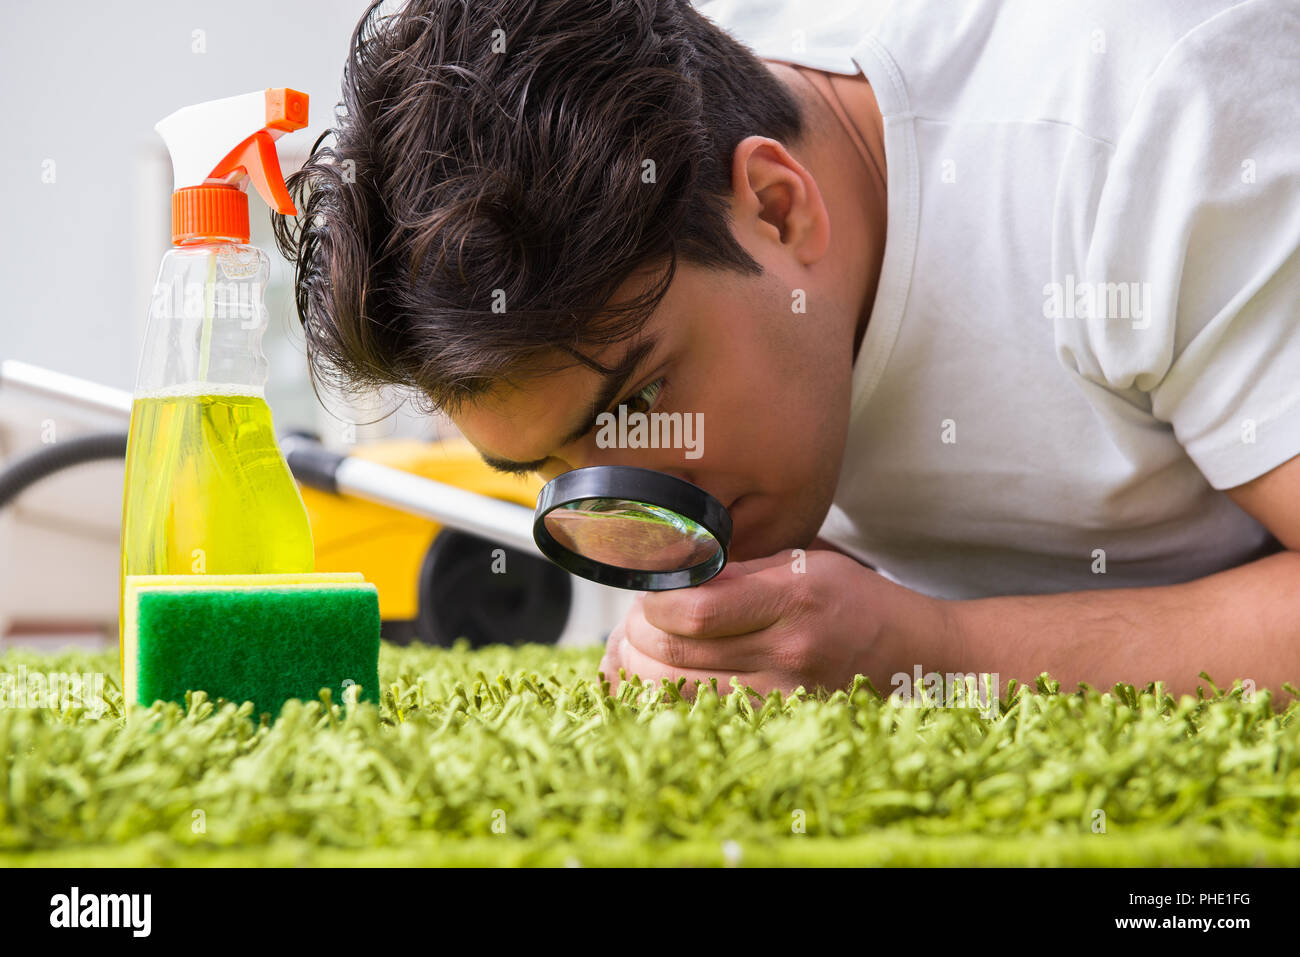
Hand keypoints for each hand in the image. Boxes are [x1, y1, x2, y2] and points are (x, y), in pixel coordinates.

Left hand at [596, 548, 949, 700]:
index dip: (653, 605)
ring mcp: (785, 695)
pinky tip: (657, 685)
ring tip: (637, 650)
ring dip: (644, 673)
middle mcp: (788, 651)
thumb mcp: (805, 563)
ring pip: (683, 694)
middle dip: (638, 637)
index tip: (646, 595)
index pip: (694, 612)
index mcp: (792, 599)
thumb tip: (673, 575)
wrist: (918, 654)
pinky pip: (706, 717)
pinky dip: (670, 702)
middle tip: (632, 623)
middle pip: (679, 655)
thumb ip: (739, 572)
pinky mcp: (782, 721)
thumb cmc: (857, 599)